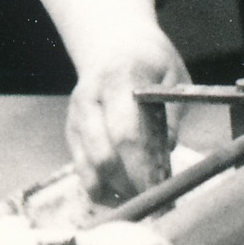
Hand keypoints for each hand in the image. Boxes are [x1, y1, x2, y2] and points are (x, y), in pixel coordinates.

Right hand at [64, 24, 190, 201]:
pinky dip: (100, 187)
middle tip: (154, 201)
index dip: (139, 165)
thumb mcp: (173, 75)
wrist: (115, 42)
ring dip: (113, 191)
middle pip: (102, 155)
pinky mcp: (70, 131)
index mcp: (119, 79)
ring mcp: (76, 116)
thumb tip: (167, 150)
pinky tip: (122, 195)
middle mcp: (90, 99)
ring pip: (86, 167)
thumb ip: (171, 111)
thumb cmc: (151, 61)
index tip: (157, 189)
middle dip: (128, 184)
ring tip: (140, 200)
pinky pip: (81, 168)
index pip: (125, 131)